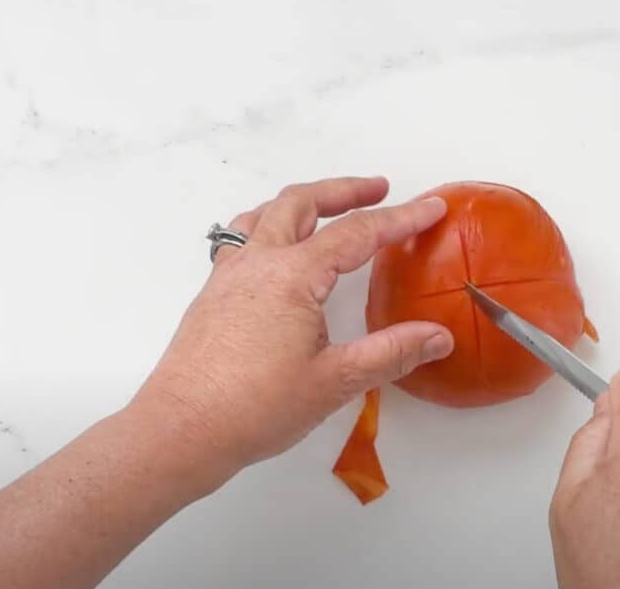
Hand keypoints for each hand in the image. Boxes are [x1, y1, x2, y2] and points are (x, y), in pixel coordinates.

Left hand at [131, 177, 454, 485]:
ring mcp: (228, 276)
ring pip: (264, 214)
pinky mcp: (212, 295)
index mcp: (292, 275)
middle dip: (344, 190)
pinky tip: (277, 250)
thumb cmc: (255, 408)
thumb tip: (440, 336)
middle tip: (380, 189)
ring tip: (328, 207)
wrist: (180, 431)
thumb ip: (391, 353)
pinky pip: (241, 238)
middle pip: (302, 202)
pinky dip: (269, 225)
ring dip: (302, 202)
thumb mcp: (335, 381)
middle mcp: (257, 262)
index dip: (400, 218)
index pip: (357, 233)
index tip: (432, 207)